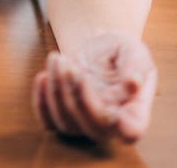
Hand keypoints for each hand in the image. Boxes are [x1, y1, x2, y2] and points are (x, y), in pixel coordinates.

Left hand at [32, 31, 156, 143]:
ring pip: (67, 124)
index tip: (86, 79)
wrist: (101, 47)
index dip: (106, 113)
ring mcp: (88, 124)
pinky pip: (50, 124)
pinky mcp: (67, 118)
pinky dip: (41, 103)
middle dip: (73, 92)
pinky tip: (42, 76)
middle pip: (91, 128)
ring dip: (56, 90)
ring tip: (56, 58)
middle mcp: (113, 125)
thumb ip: (135, 64)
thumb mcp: (133, 49)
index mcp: (135, 111)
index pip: (129, 130)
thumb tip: (133, 83)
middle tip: (67, 61)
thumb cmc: (121, 50)